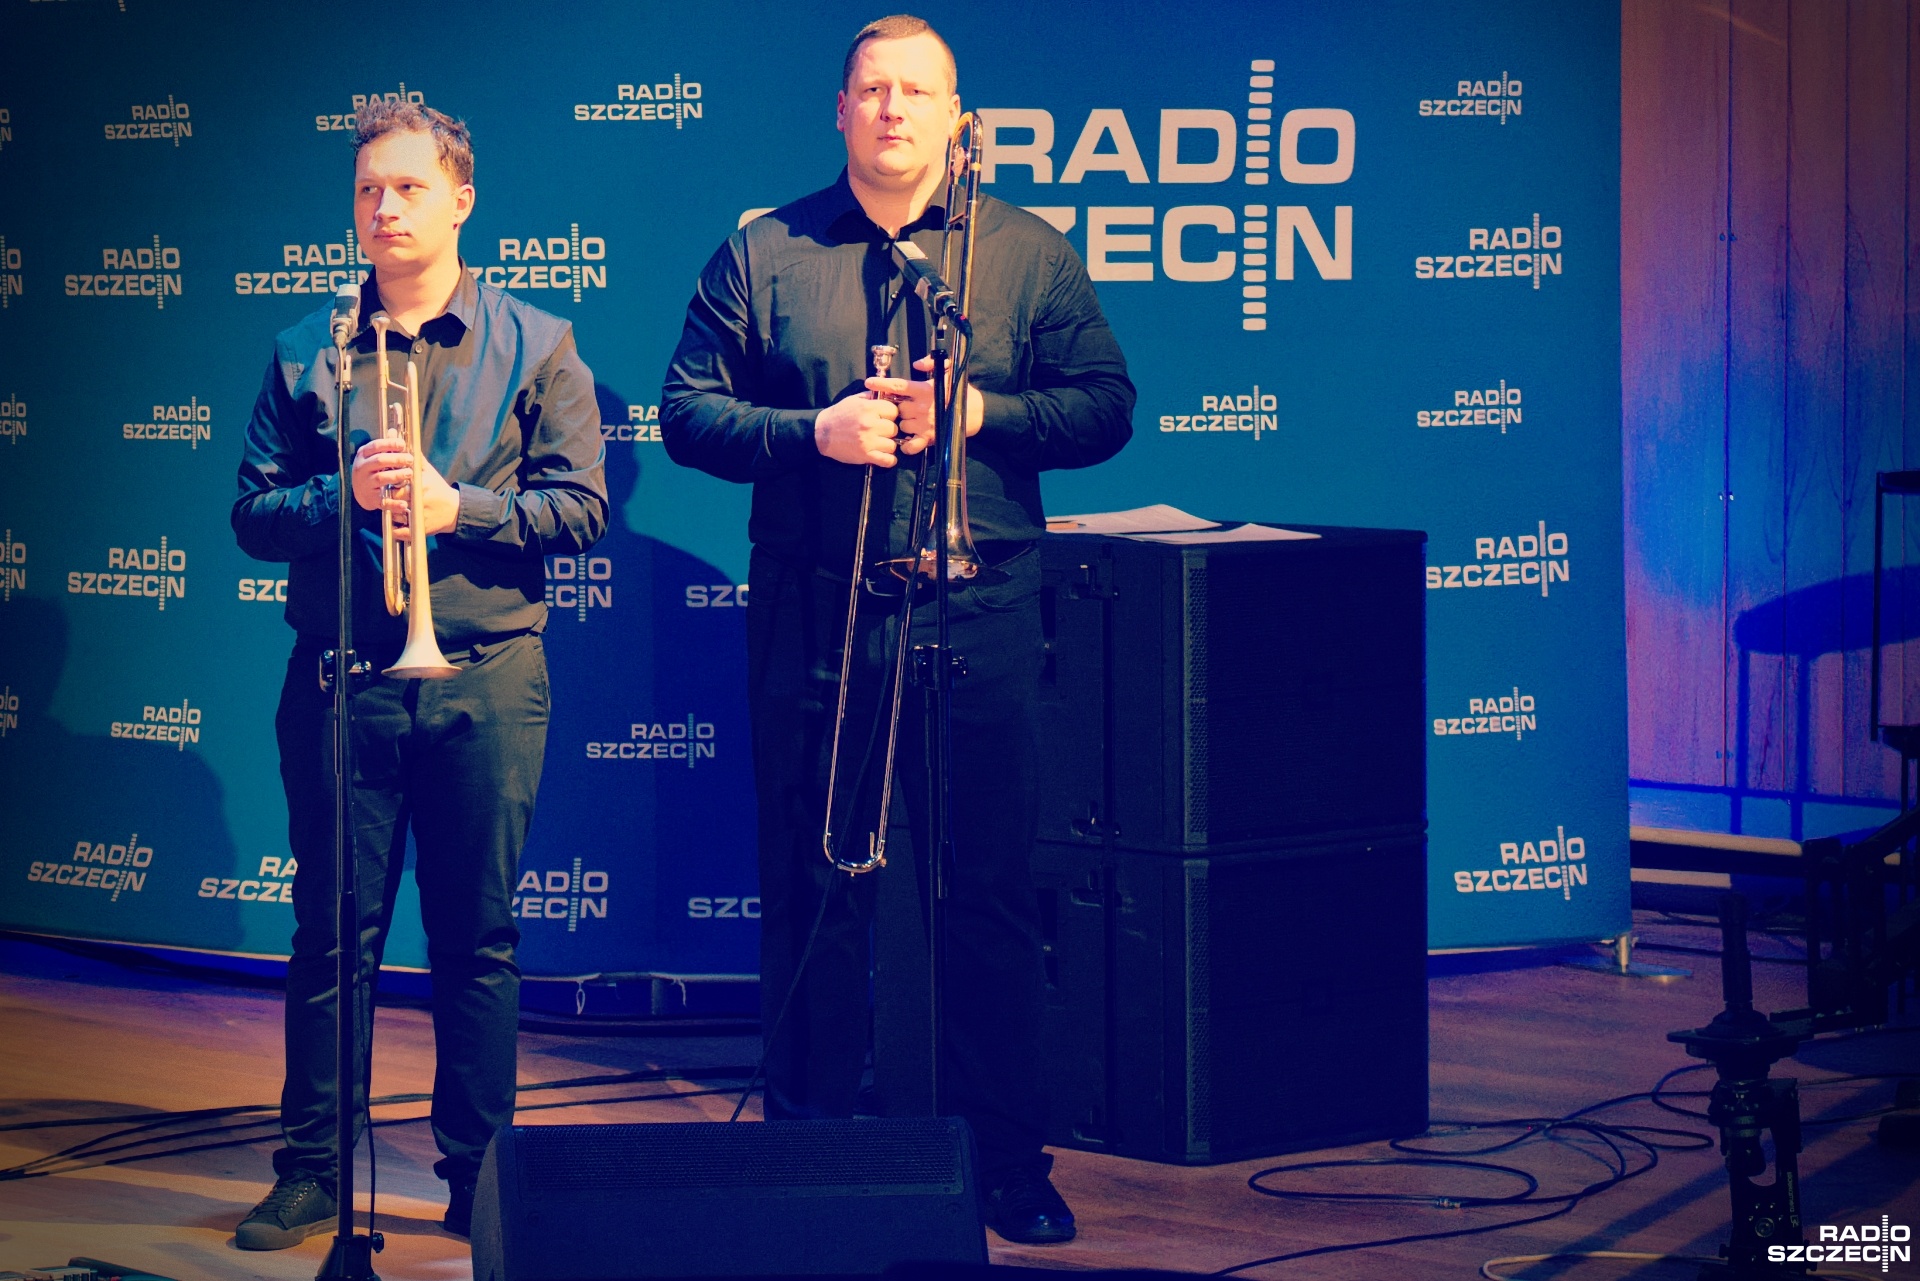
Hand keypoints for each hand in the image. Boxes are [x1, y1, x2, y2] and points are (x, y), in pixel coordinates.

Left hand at [350, 439, 458, 536]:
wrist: (455, 510)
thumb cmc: (438, 488)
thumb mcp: (428, 471)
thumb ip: (415, 458)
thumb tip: (402, 440)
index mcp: (421, 484)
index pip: (397, 482)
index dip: (390, 482)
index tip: (388, 482)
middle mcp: (421, 500)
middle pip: (395, 499)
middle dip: (390, 498)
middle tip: (388, 496)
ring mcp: (421, 515)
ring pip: (396, 515)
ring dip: (392, 513)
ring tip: (394, 508)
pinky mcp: (421, 529)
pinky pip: (402, 532)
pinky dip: (397, 530)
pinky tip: (396, 525)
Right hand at [351, 437, 409, 511]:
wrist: (361, 492)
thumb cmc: (373, 470)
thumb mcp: (375, 456)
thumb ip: (385, 446)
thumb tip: (393, 430)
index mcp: (363, 455)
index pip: (376, 446)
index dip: (390, 444)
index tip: (403, 444)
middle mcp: (362, 468)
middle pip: (380, 461)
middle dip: (397, 459)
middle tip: (410, 459)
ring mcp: (365, 484)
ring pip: (381, 478)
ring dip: (397, 475)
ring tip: (409, 473)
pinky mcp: (371, 499)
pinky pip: (384, 501)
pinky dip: (395, 503)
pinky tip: (405, 504)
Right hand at [814, 387, 905, 466]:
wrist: (820, 433)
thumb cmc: (838, 415)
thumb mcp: (853, 400)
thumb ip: (871, 396)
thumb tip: (888, 393)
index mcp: (868, 408)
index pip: (894, 411)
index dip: (891, 415)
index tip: (885, 418)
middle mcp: (870, 424)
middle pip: (894, 429)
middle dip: (889, 430)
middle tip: (880, 432)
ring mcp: (868, 441)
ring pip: (892, 445)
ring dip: (888, 445)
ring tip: (880, 444)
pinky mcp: (865, 456)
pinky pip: (887, 460)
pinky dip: (889, 460)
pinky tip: (885, 457)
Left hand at [868, 355, 983, 443]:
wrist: (976, 413)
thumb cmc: (959, 391)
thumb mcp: (948, 372)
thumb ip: (932, 364)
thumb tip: (917, 364)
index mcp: (924, 390)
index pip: (897, 386)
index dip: (881, 384)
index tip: (869, 382)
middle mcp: (922, 407)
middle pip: (896, 409)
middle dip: (897, 408)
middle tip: (903, 407)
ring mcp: (924, 424)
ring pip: (901, 425)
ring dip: (903, 423)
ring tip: (911, 420)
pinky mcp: (929, 438)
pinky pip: (911, 445)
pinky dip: (907, 445)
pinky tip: (907, 440)